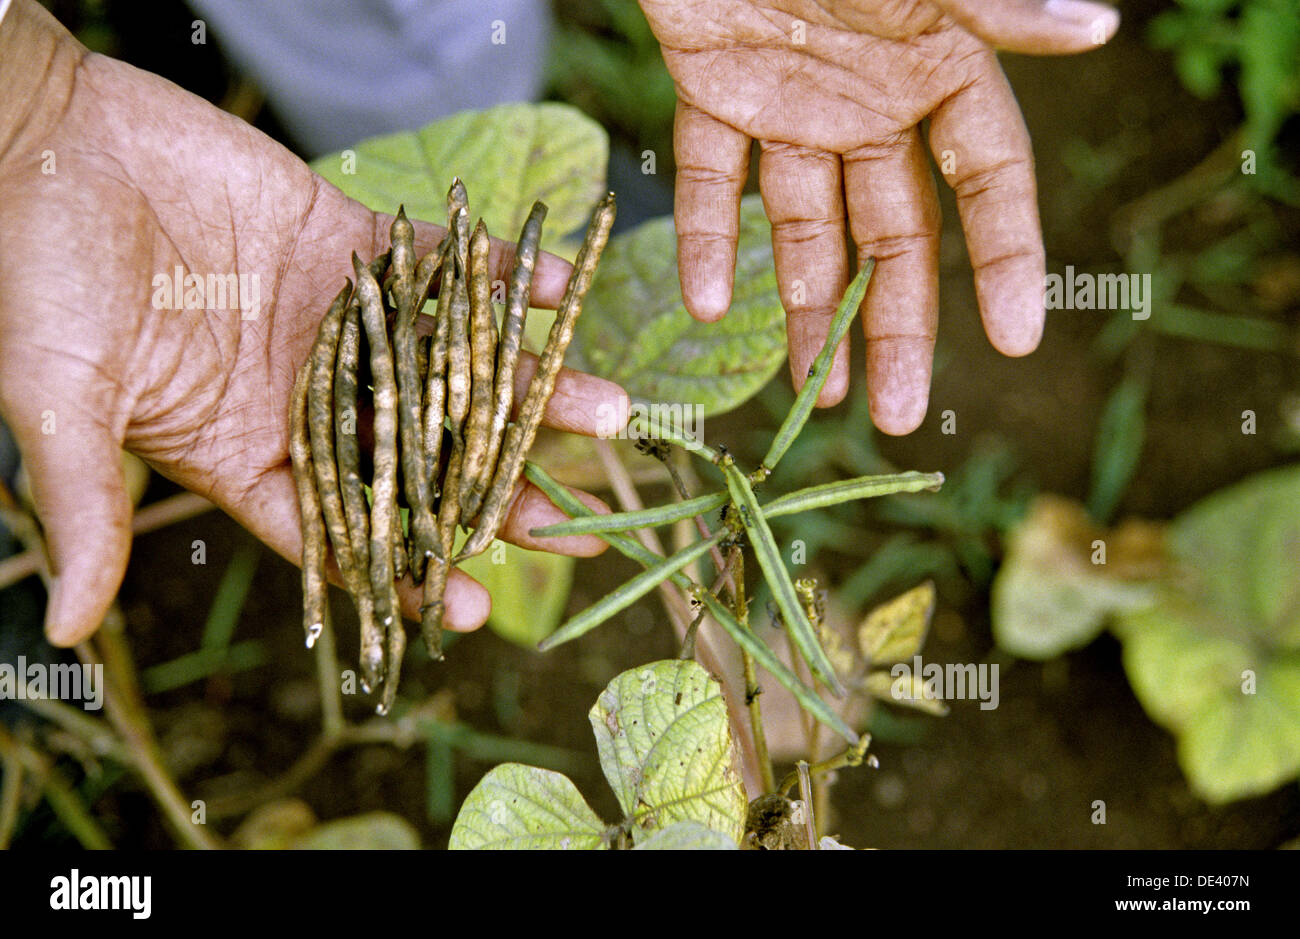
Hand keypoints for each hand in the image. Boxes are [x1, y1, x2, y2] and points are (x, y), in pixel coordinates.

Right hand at [0, 2, 626, 646]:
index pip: (338, 529)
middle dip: (500, 490)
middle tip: (578, 527)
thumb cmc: (32, 272)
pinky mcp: (354, 244)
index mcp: (243, 451)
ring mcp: (341, 322)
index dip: (402, 568)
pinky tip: (562, 289)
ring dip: (529, 385)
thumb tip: (75, 628)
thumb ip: (87, 504)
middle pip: (423, 459)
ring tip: (608, 410)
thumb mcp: (58, 397)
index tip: (472, 603)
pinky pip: (442, 267)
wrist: (45, 139)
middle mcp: (307, 396)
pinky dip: (500, 273)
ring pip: (451, 367)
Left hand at [639, 0, 1118, 431]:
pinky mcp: (715, 96)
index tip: (1018, 343)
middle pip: (896, 234)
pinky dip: (710, 238)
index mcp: (938, 67)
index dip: (1007, 258)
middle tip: (897, 416)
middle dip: (898, 325)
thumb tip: (1100, 28)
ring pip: (808, 229)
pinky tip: (707, 306)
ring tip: (814, 397)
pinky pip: (716, 180)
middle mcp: (871, 101)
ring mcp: (792, 106)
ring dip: (809, 312)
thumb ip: (992, 7)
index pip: (989, 180)